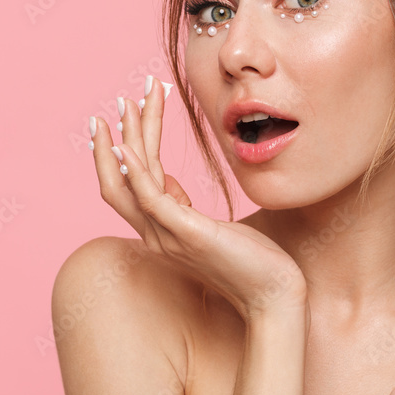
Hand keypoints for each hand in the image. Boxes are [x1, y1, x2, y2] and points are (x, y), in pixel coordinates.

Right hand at [89, 76, 305, 317]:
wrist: (276, 296)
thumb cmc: (252, 262)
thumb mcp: (212, 227)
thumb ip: (184, 207)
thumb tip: (167, 180)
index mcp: (161, 232)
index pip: (126, 187)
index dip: (118, 152)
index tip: (122, 117)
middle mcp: (156, 235)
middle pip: (119, 180)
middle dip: (118, 136)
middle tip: (122, 98)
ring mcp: (168, 237)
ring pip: (132, 180)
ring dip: (130, 137)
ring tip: (130, 102)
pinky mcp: (188, 234)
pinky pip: (150, 199)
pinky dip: (135, 171)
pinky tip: (128, 146)